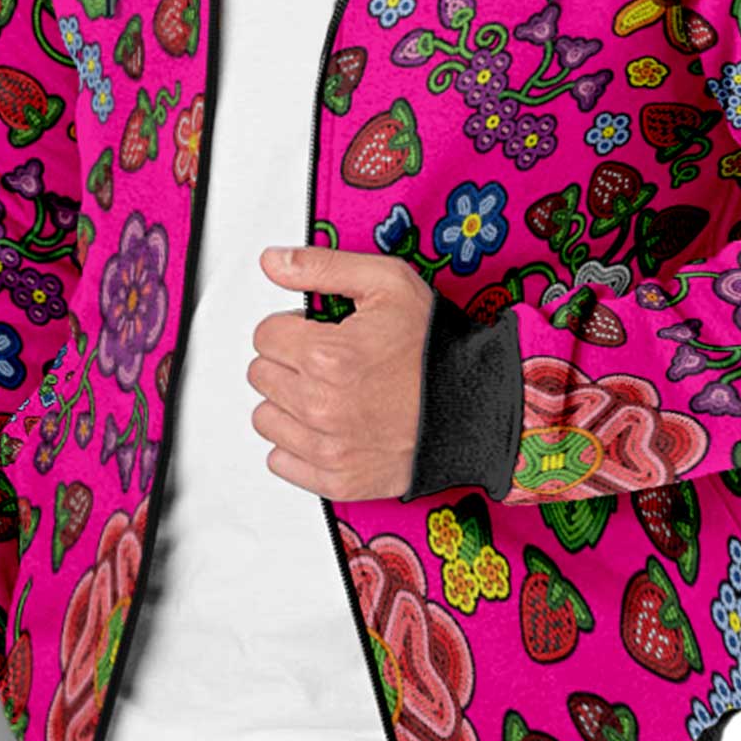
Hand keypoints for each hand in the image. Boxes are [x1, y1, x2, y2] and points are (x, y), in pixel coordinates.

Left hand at [249, 246, 434, 499]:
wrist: (478, 407)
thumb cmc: (437, 349)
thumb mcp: (387, 283)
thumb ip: (322, 267)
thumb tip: (272, 261)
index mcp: (326, 355)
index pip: (265, 335)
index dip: (292, 327)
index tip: (319, 332)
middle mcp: (321, 405)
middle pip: (262, 375)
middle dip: (289, 362)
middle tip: (329, 360)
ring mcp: (327, 448)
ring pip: (266, 418)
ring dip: (288, 403)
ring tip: (328, 392)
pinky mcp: (337, 479)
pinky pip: (280, 461)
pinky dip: (296, 444)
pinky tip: (327, 426)